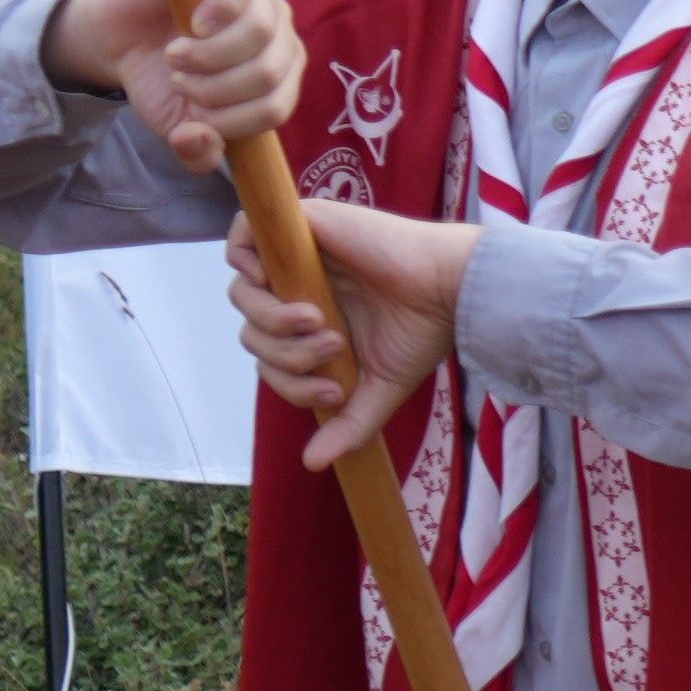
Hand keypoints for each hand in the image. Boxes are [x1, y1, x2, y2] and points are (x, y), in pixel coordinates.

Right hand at [54, 0, 297, 161]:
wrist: (122, 35)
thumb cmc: (160, 80)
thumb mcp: (176, 127)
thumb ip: (196, 153)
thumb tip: (201, 141)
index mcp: (279, 78)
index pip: (275, 110)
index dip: (228, 121)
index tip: (192, 112)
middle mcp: (281, 38)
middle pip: (268, 73)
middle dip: (213, 89)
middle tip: (181, 80)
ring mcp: (262, 0)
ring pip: (259, 33)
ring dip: (205, 55)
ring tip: (177, 56)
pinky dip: (215, 12)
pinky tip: (192, 23)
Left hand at [233, 201, 467, 475]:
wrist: (449, 286)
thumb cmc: (424, 331)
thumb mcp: (380, 388)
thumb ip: (347, 424)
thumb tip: (313, 465)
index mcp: (315, 323)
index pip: (268, 355)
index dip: (287, 380)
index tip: (332, 390)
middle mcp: (302, 289)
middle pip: (251, 328)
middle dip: (285, 353)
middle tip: (334, 347)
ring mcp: (298, 256)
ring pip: (243, 292)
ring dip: (273, 319)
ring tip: (319, 322)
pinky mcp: (301, 225)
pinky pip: (241, 239)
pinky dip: (247, 263)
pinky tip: (283, 286)